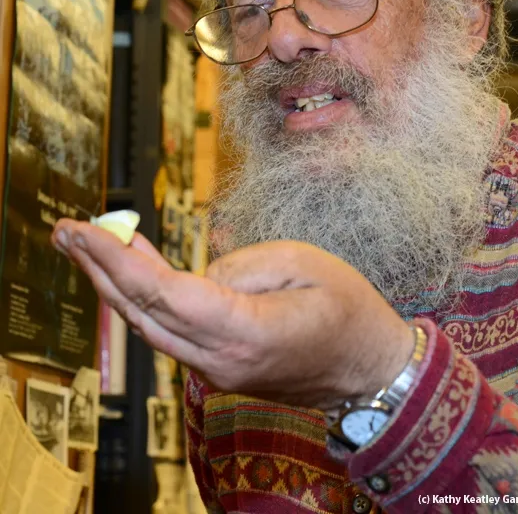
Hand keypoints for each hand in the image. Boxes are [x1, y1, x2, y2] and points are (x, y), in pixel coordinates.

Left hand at [51, 221, 414, 410]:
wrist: (370, 368)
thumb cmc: (348, 309)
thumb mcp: (300, 263)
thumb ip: (238, 266)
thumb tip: (200, 277)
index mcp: (243, 331)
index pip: (161, 292)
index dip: (116, 258)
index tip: (83, 228)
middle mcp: (219, 360)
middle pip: (142, 312)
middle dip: (98, 268)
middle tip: (65, 231)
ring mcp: (217, 371)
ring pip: (150, 325)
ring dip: (115, 284)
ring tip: (86, 245)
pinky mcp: (220, 368)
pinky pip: (170, 332)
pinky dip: (143, 300)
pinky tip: (131, 272)